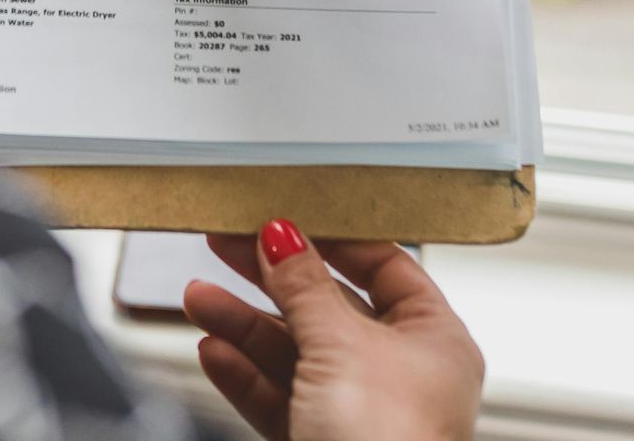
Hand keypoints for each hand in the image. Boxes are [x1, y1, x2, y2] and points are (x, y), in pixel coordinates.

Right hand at [185, 222, 482, 440]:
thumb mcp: (340, 345)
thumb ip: (305, 287)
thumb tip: (283, 237)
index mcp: (434, 340)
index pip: (384, 266)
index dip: (331, 240)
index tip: (285, 219)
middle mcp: (401, 375)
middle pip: (328, 307)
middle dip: (270, 280)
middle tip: (227, 245)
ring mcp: (360, 414)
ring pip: (295, 354)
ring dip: (244, 325)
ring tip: (200, 297)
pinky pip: (280, 399)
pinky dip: (245, 375)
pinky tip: (215, 350)